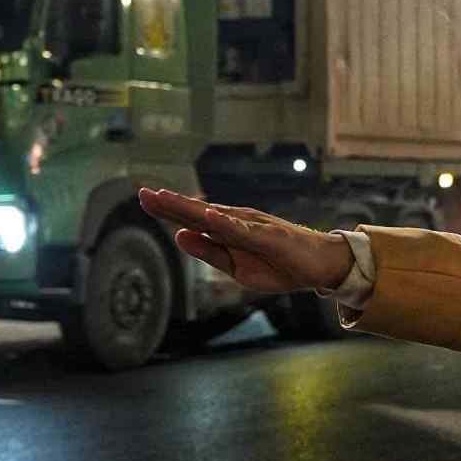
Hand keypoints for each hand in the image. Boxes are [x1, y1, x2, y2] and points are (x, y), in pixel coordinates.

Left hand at [138, 189, 353, 293]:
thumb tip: (179, 237)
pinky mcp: (269, 235)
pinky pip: (244, 230)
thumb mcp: (236, 267)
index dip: (168, 209)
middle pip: (198, 212)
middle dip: (170, 204)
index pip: (192, 219)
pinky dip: (225, 223)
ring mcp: (252, 226)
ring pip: (215, 216)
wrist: (317, 266)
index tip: (143, 199)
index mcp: (227, 231)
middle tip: (143, 193)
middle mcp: (236, 221)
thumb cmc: (279, 264)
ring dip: (190, 207)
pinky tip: (208, 218)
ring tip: (166, 199)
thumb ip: (209, 252)